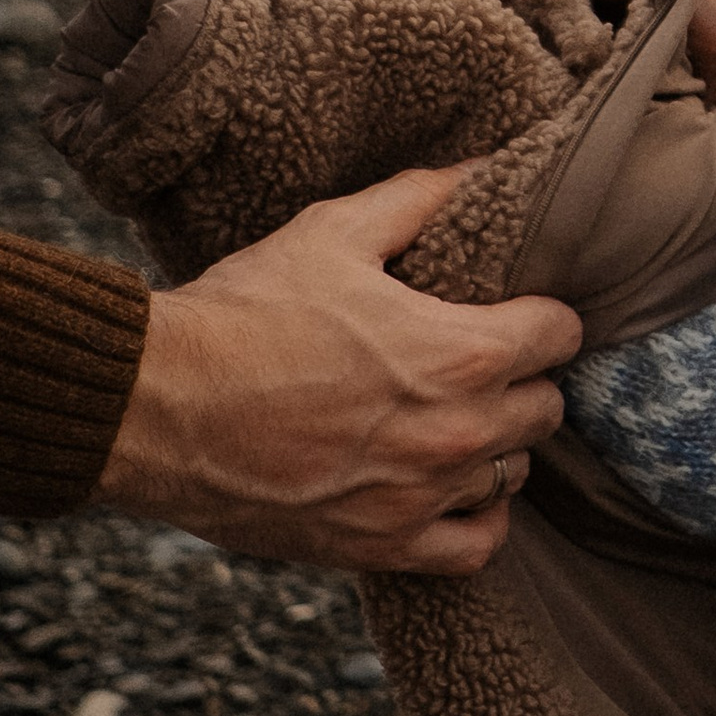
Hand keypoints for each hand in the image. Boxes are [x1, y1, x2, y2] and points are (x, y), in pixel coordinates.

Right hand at [97, 167, 580, 574]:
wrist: (155, 408)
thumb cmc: (242, 315)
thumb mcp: (332, 232)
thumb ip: (419, 199)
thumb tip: (482, 167)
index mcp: (460, 353)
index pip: (560, 334)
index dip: (543, 315)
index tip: (516, 310)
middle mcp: (457, 433)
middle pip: (546, 408)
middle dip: (522, 379)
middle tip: (480, 364)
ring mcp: (422, 497)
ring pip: (514, 474)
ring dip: (497, 446)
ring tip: (455, 421)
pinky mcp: (383, 546)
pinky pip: (477, 547)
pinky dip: (476, 520)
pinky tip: (452, 493)